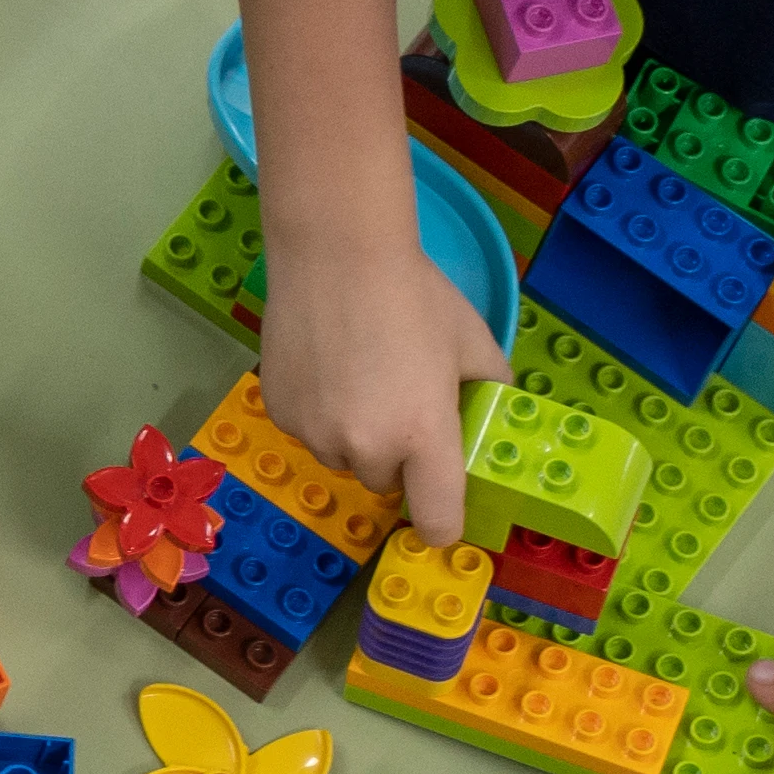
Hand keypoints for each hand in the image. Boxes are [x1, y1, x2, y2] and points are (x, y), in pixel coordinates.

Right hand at [262, 225, 499, 546]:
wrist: (336, 252)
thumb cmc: (415, 293)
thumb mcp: (473, 342)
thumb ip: (490, 390)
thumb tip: (493, 416)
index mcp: (424, 434)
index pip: (437, 521)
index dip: (442, 521)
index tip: (441, 506)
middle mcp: (367, 448)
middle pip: (386, 483)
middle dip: (396, 456)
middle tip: (398, 401)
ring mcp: (316, 434)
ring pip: (343, 458)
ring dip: (354, 436)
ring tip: (358, 376)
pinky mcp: (280, 413)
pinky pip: (309, 432)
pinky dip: (320, 413)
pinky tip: (327, 365)